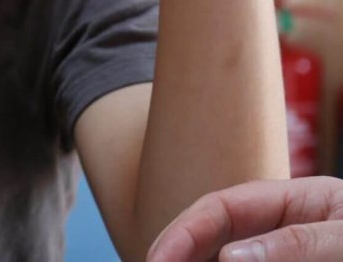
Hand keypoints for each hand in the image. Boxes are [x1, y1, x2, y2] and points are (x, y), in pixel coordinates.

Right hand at [148, 177, 342, 261]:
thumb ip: (297, 242)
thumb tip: (227, 256)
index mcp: (299, 202)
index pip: (223, 207)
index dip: (184, 230)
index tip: (158, 259)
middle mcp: (287, 228)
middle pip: (216, 234)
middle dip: (180, 249)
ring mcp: (286, 253)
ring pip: (227, 256)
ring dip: (195, 261)